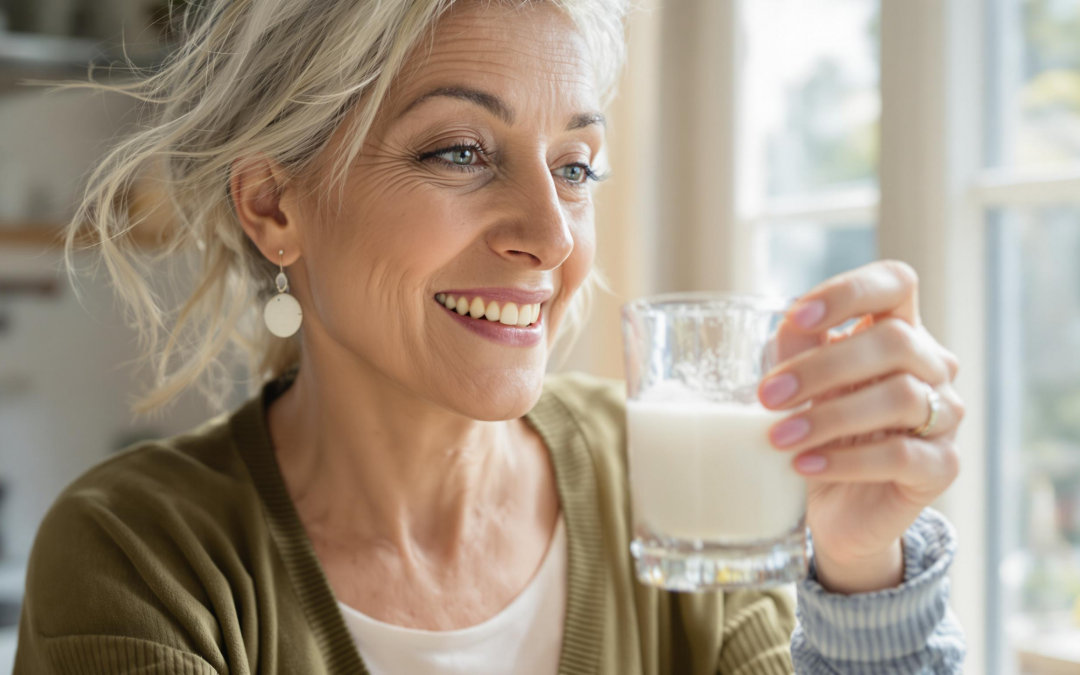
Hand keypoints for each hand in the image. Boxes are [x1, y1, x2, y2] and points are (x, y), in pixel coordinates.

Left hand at [756, 260, 964, 593]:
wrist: (838, 508)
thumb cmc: (821, 430)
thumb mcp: (802, 383)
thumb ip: (797, 347)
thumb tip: (789, 321)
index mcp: (899, 330)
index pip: (896, 283)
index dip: (850, 291)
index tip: (796, 317)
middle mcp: (932, 366)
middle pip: (895, 341)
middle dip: (822, 368)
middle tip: (768, 396)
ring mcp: (945, 415)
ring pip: (902, 397)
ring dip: (830, 417)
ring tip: (780, 438)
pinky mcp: (943, 466)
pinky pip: (902, 455)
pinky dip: (846, 460)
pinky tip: (805, 465)